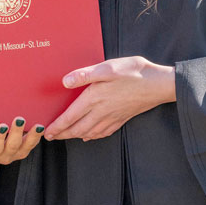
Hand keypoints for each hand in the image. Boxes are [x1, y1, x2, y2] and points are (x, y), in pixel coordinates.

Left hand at [45, 56, 174, 141]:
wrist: (159, 84)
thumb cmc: (134, 72)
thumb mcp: (107, 67)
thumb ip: (85, 75)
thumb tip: (64, 81)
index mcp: (94, 98)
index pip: (70, 117)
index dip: (57, 126)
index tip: (46, 132)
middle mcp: (101, 111)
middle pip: (77, 128)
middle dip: (62, 134)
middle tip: (51, 138)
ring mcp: (112, 117)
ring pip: (89, 132)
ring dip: (75, 136)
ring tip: (66, 137)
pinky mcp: (122, 118)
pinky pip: (103, 133)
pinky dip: (93, 136)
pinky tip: (90, 136)